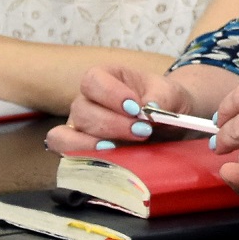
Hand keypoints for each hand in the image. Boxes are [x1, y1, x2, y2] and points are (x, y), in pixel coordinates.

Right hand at [46, 65, 210, 153]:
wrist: (170, 123)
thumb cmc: (164, 102)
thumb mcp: (171, 94)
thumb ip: (162, 98)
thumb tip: (149, 108)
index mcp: (106, 78)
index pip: (93, 80)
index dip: (110, 94)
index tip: (136, 108)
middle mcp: (87, 101)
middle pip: (82, 110)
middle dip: (112, 124)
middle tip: (142, 131)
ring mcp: (80, 127)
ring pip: (68, 135)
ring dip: (95, 144)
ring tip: (122, 148)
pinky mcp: (80, 150)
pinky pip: (67, 155)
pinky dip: (83, 159)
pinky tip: (108, 161)